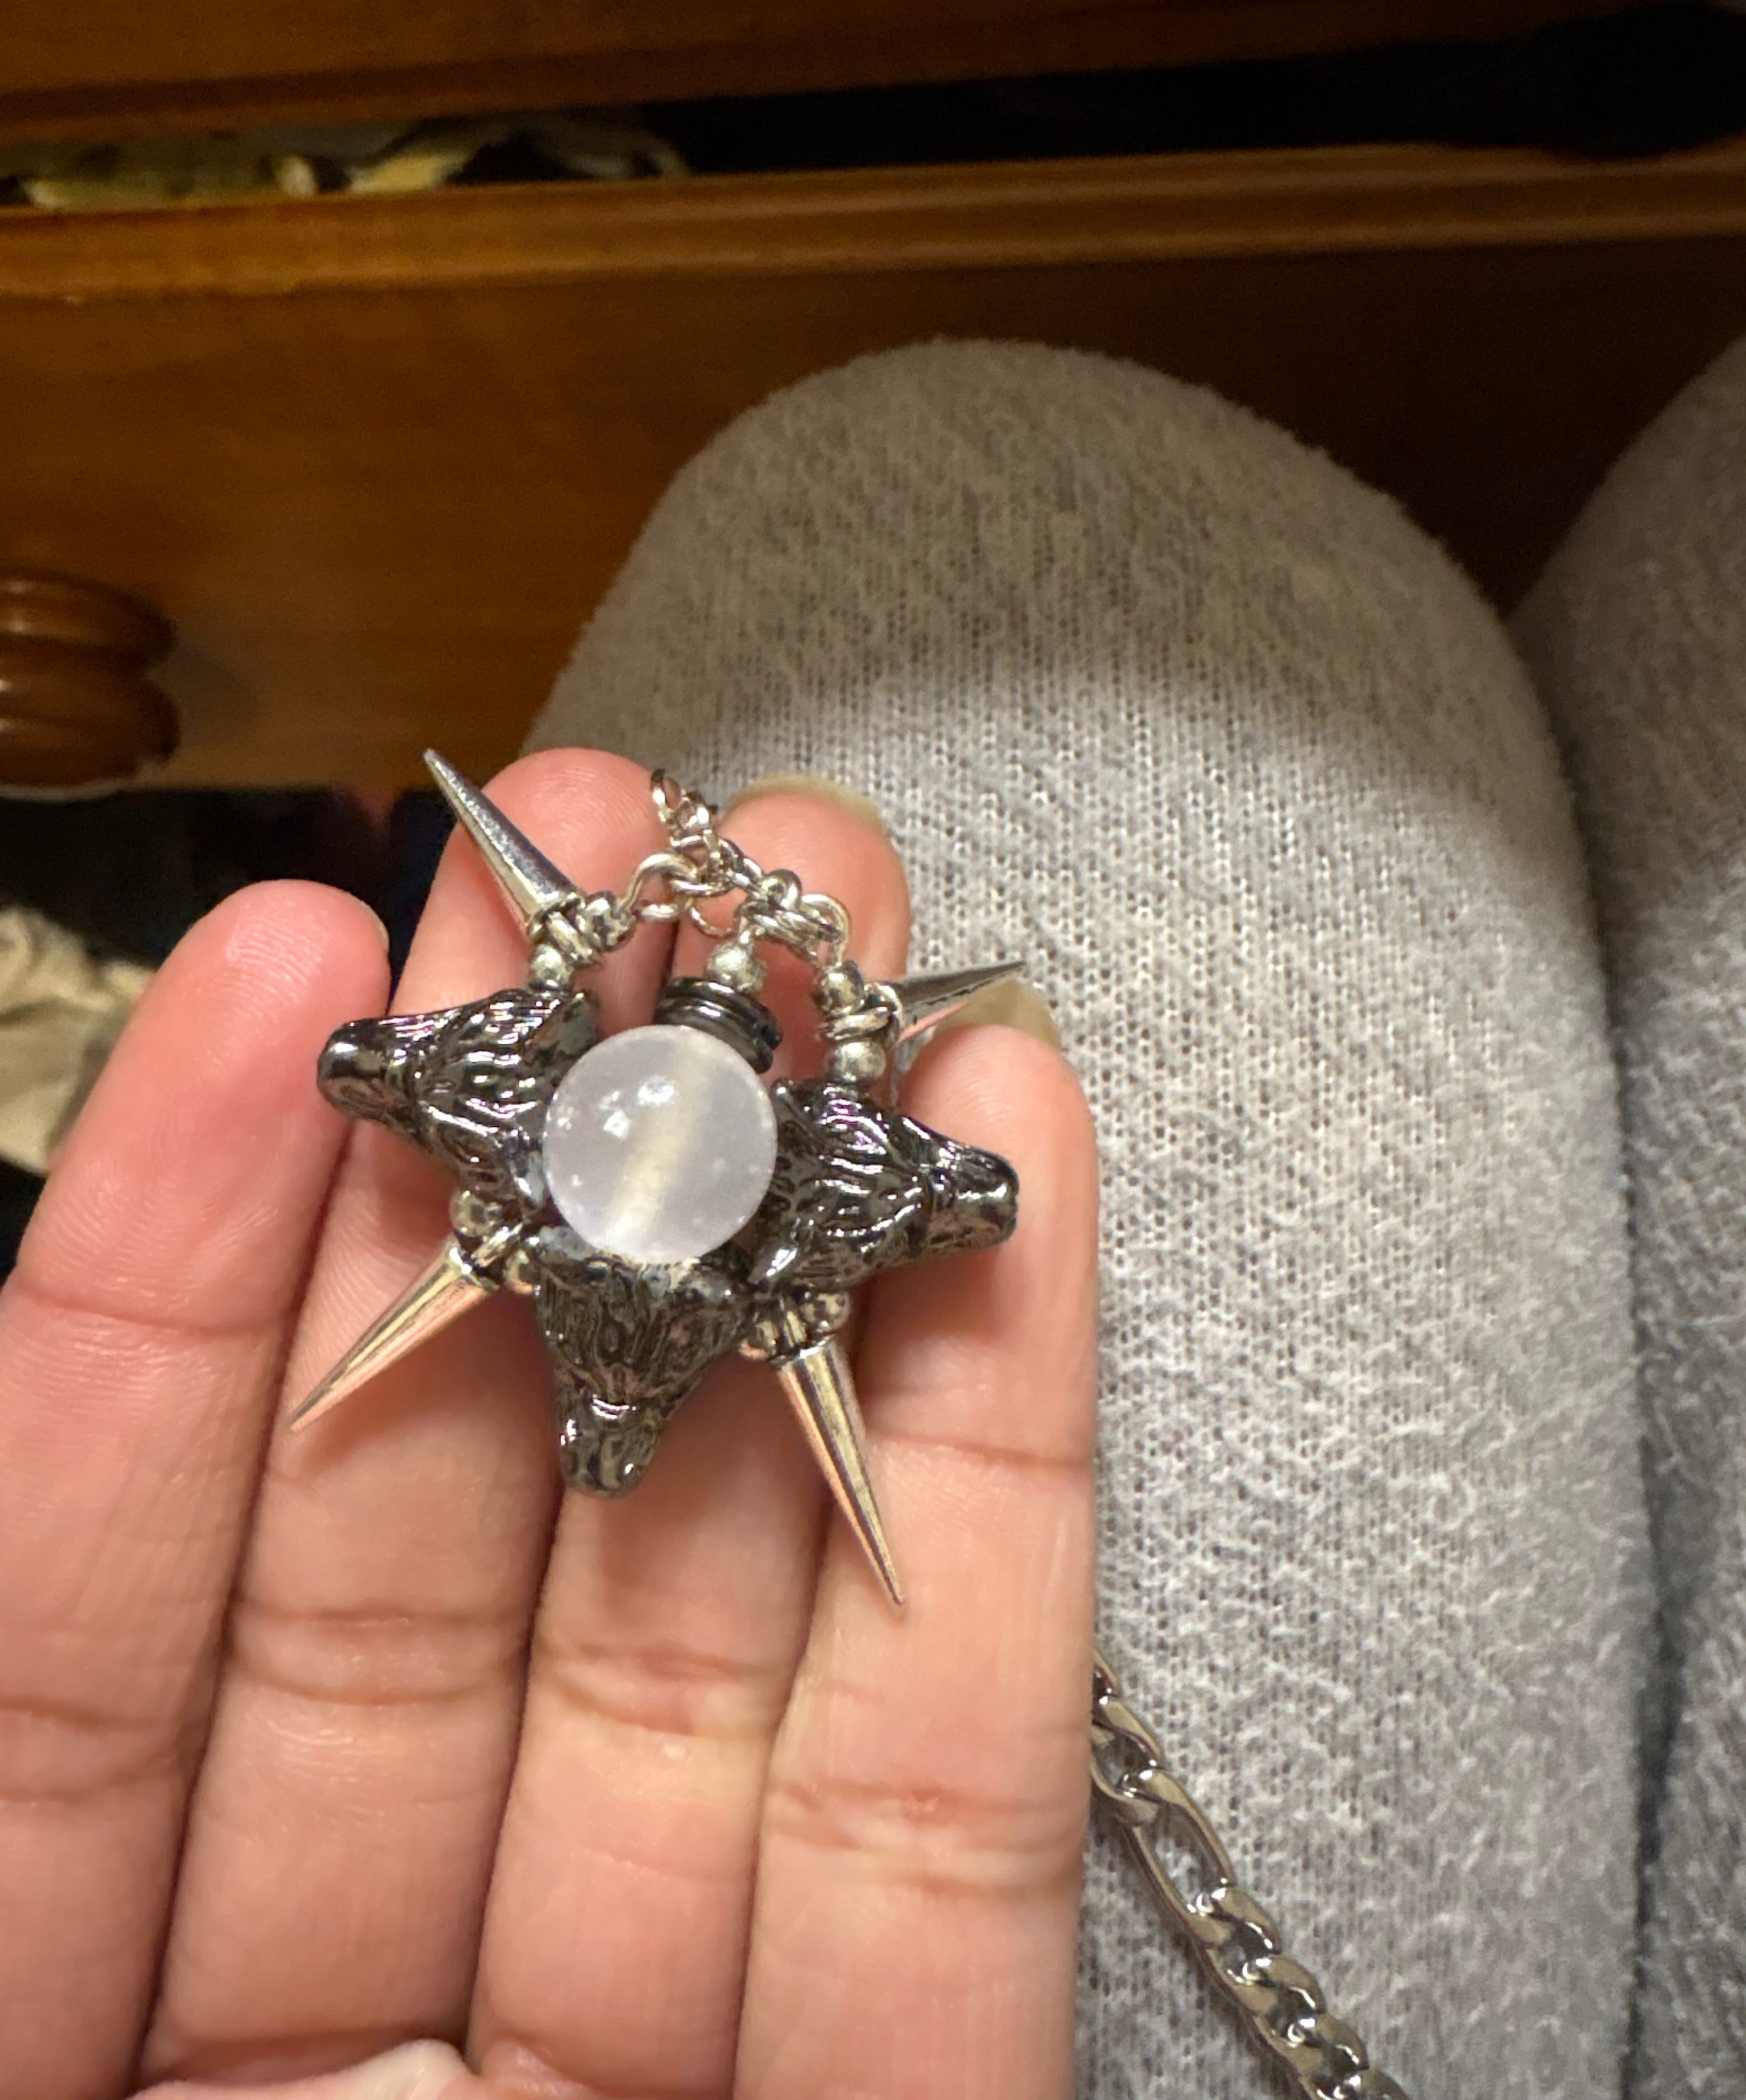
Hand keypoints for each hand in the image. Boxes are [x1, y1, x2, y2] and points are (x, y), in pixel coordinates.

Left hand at [0, 753, 1097, 2099]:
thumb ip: (4, 1723)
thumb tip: (107, 1346)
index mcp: (60, 2033)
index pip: (96, 1618)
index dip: (185, 1276)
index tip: (291, 968)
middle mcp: (353, 2026)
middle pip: (455, 1552)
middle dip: (543, 1187)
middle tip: (620, 860)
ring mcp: (640, 2069)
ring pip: (732, 1620)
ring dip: (799, 1254)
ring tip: (836, 941)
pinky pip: (960, 1826)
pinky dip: (1002, 1504)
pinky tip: (1010, 1183)